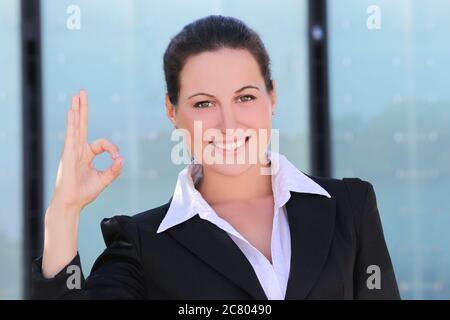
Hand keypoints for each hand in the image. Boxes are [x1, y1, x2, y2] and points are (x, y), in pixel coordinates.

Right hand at [51, 89, 123, 211]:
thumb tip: (122, 158)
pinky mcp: (67, 155)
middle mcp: (77, 150)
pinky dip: (71, 123)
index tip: (117, 158)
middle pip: (81, 124)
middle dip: (82, 108)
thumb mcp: (104, 179)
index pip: (101, 143)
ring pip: (75, 126)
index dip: (112, 148)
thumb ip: (114, 169)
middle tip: (82, 92)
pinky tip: (72, 112)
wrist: (72, 203)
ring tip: (76, 96)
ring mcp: (71, 151)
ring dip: (76, 110)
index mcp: (86, 155)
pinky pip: (70, 136)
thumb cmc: (84, 192)